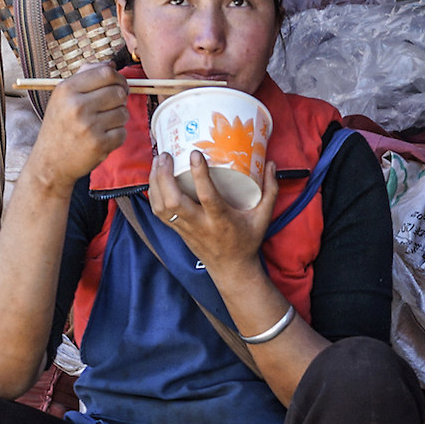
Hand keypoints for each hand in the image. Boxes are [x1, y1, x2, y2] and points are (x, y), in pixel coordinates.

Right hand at [24, 65, 128, 188]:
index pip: (105, 73)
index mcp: (67, 90)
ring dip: (118, 118)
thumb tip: (110, 65)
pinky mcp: (99, 144)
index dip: (118, 78)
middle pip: (118, 92)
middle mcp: (77, 106)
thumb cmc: (59, 127)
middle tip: (111, 106)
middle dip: (120, 99)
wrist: (50, 162)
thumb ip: (85, 77)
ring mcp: (89, 126)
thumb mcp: (62, 97)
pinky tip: (103, 137)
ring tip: (103, 124)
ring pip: (124, 112)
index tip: (119, 85)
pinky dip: (117, 135)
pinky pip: (123, 132)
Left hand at [147, 149, 277, 281]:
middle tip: (166, 154)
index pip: (207, 196)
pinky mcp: (177, 231)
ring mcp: (185, 229)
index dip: (199, 174)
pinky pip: (158, 212)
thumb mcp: (263, 218)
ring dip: (156, 182)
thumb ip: (270, 191)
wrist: (231, 269)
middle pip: (174, 201)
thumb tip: (272, 164)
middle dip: (165, 176)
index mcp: (220, 220)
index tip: (195, 154)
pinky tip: (155, 177)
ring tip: (158, 160)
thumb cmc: (247, 242)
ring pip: (161, 206)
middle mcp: (199, 225)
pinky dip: (153, 193)